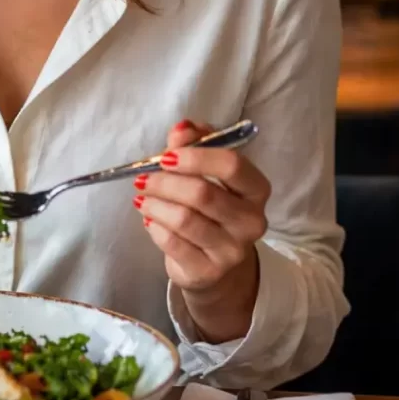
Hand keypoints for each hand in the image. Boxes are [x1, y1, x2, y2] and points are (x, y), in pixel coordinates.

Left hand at [135, 119, 270, 343]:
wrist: (215, 264)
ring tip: (142, 198)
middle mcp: (252, 221)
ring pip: (184, 219)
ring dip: (155, 204)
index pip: (232, 165)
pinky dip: (154, 227)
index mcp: (256, 189)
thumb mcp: (203, 170)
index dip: (195, 156)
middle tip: (143, 178)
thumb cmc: (208, 206)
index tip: (166, 156)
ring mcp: (232, 250)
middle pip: (203, 193)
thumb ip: (193, 144)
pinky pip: (172, 243)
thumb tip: (182, 127)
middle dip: (165, 182)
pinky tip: (150, 220)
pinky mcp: (209, 271)